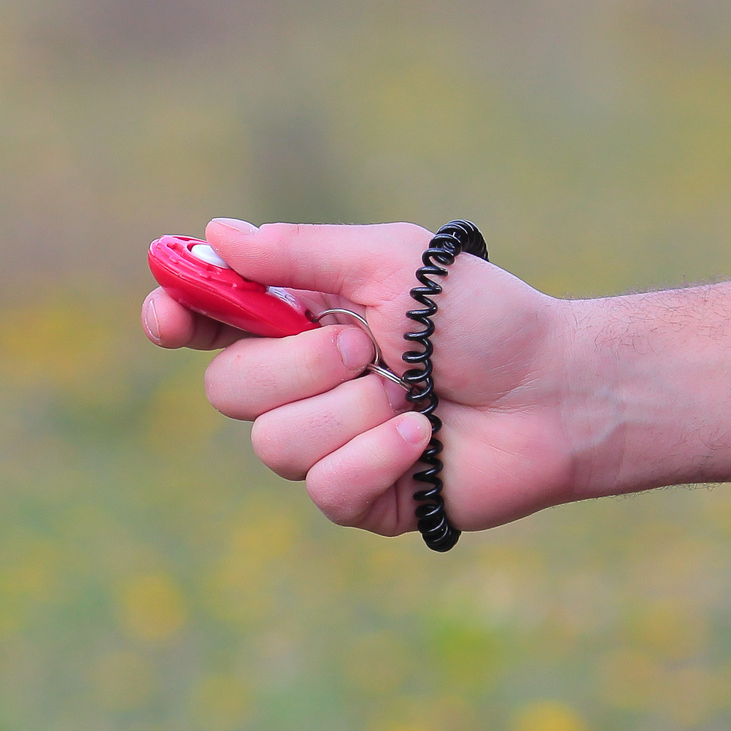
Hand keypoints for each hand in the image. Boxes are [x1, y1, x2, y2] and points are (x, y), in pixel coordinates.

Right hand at [142, 219, 577, 535]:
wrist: (560, 390)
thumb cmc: (486, 318)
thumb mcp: (391, 263)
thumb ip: (300, 252)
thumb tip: (217, 233)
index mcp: (297, 321)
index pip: (207, 323)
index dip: (176, 318)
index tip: (170, 316)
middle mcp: (300, 385)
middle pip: (226, 390)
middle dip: (295, 366)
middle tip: (363, 347)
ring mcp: (325, 445)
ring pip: (273, 444)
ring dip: (351, 412)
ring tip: (412, 396)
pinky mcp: (358, 497)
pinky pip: (325, 488)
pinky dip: (378, 455)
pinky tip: (425, 437)